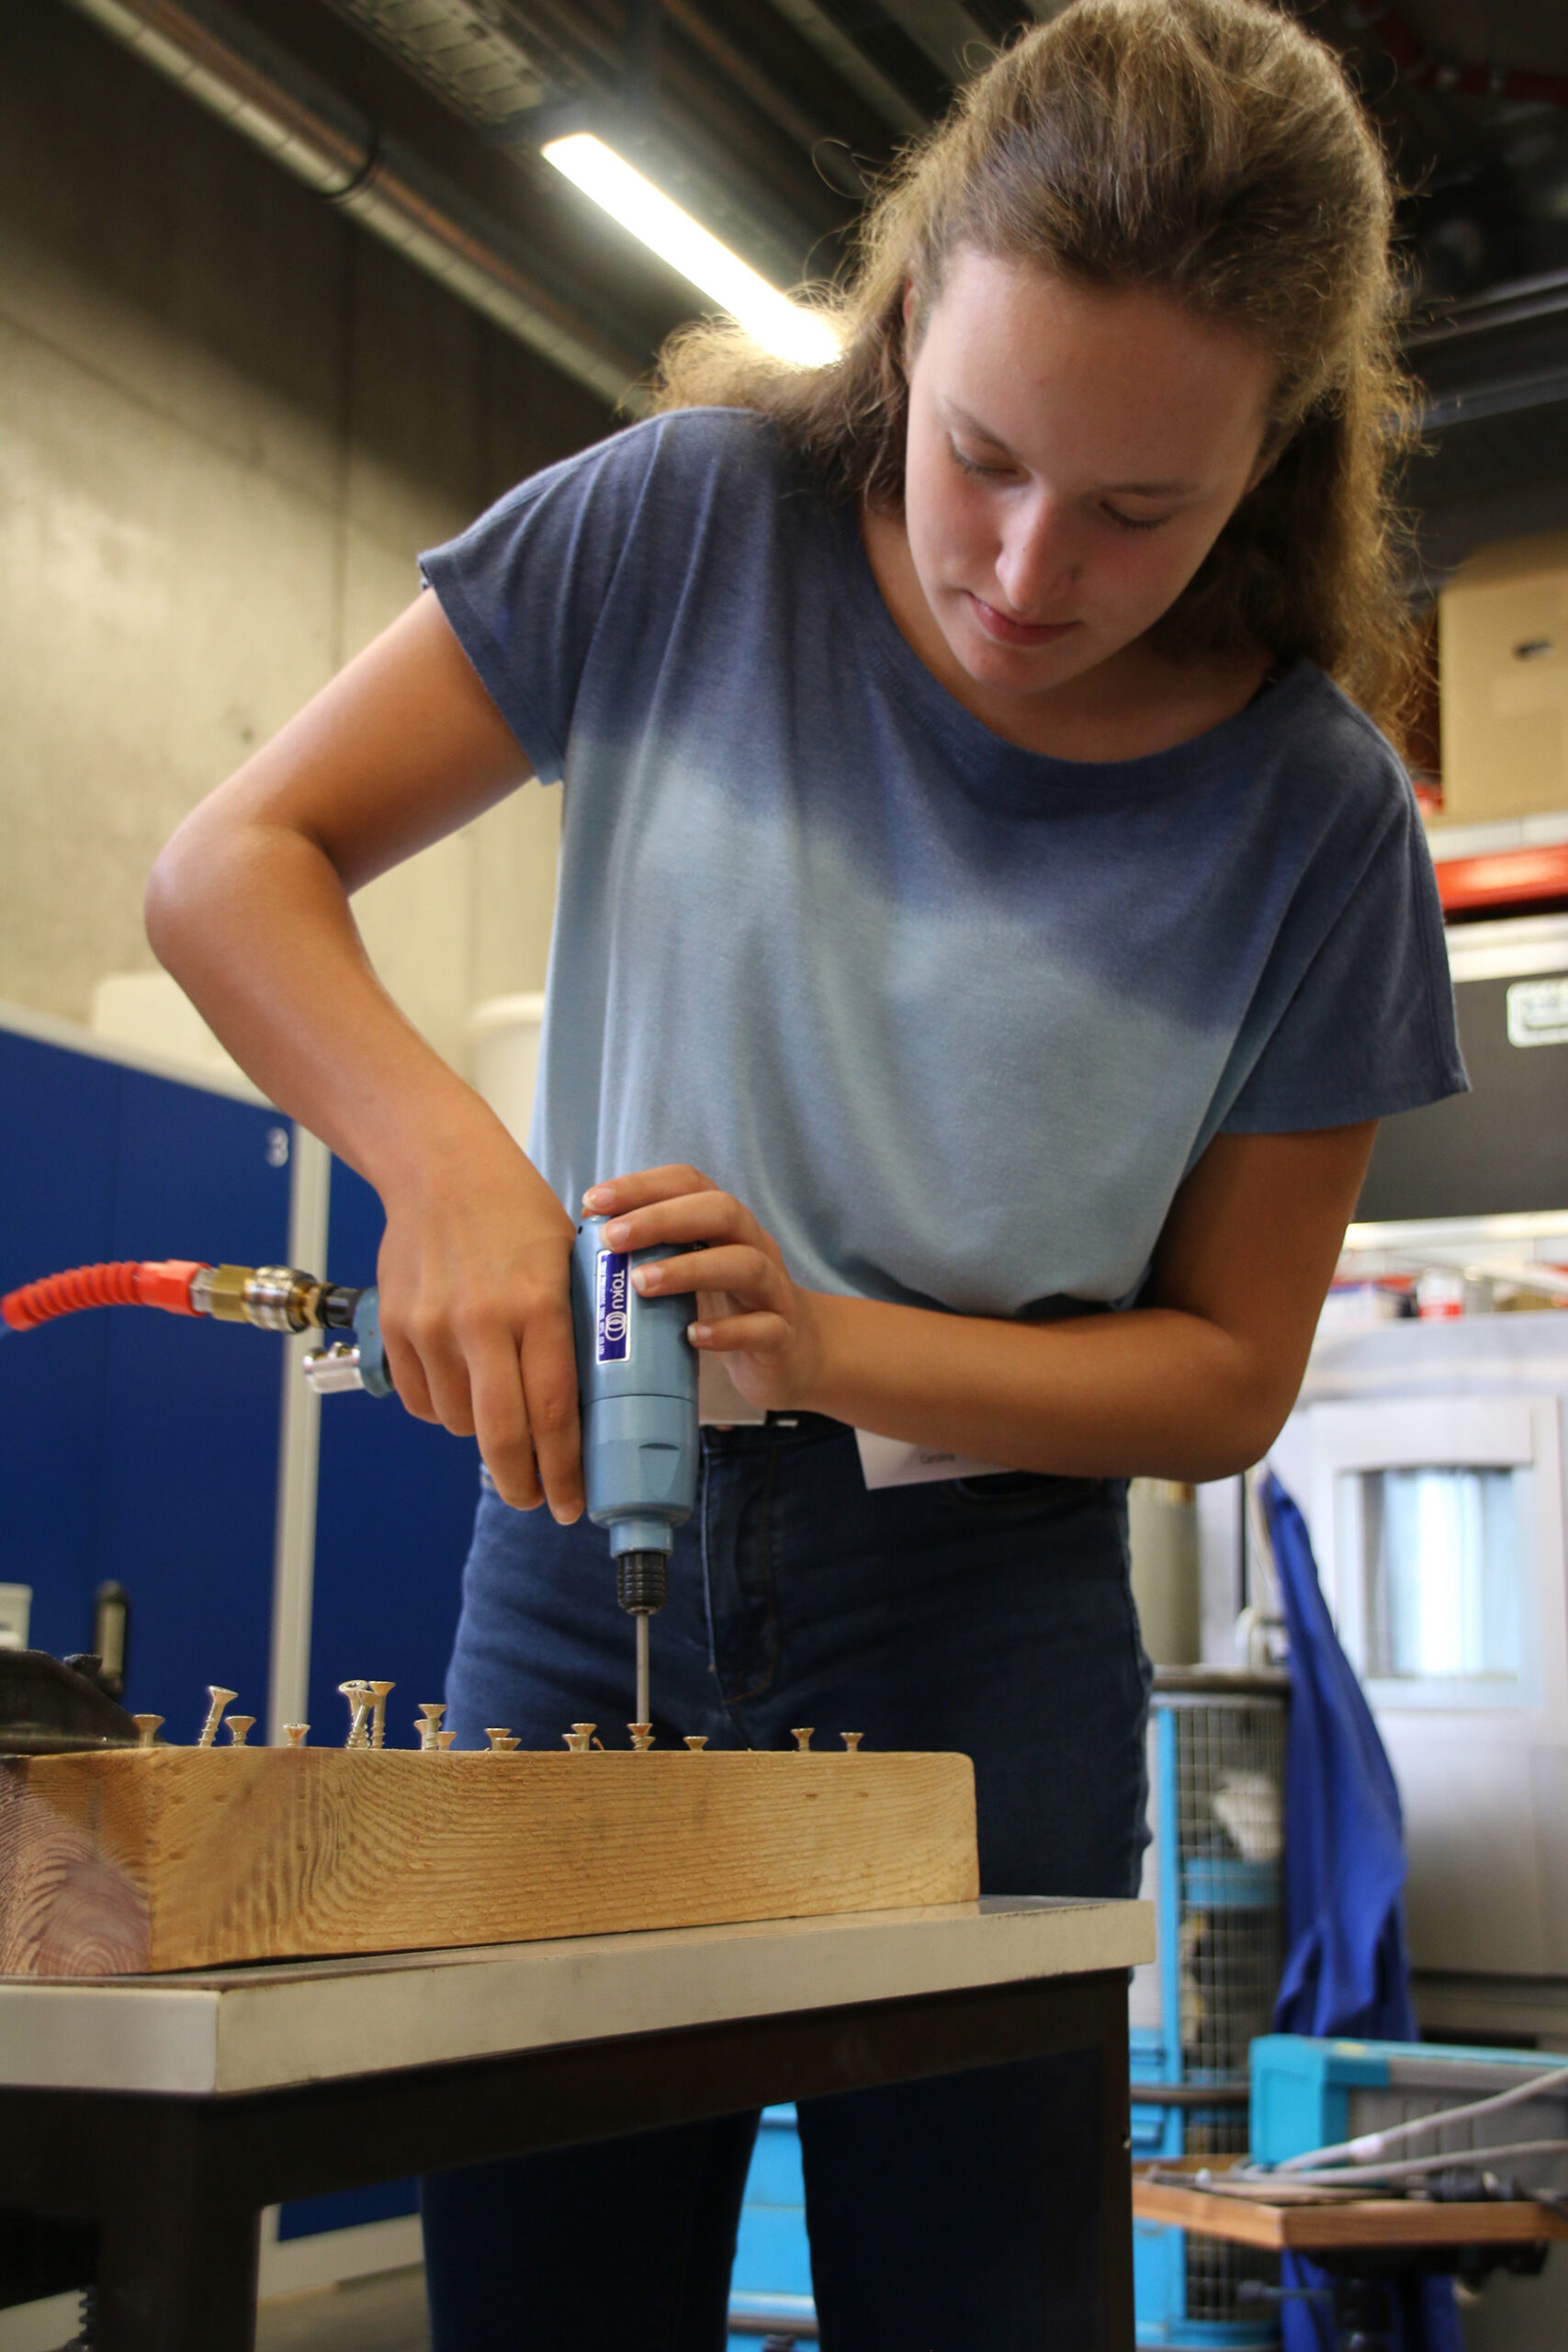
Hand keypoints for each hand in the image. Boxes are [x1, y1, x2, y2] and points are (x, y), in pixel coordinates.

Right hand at [375, 1110, 581, 1517]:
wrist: (441, 1170)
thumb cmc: (518, 1214)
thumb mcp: (568, 1263)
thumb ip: (573, 1330)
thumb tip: (587, 1406)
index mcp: (538, 1306)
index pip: (554, 1412)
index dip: (564, 1470)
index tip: (572, 1504)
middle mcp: (482, 1322)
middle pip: (502, 1436)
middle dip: (522, 1483)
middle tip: (536, 1500)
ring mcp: (431, 1327)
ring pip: (459, 1423)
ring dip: (483, 1434)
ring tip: (501, 1411)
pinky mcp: (395, 1328)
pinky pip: (422, 1400)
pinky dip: (445, 1408)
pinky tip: (463, 1386)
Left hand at [584, 1166, 822, 1415]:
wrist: (797, 1355)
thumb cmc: (726, 1306)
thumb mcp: (690, 1270)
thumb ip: (650, 1252)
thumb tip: (579, 1240)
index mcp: (725, 1224)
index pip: (688, 1184)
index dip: (642, 1185)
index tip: (593, 1200)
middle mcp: (754, 1245)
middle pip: (721, 1211)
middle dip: (662, 1219)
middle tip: (613, 1237)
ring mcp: (773, 1290)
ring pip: (745, 1264)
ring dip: (690, 1269)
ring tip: (641, 1283)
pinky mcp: (782, 1335)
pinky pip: (763, 1327)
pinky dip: (727, 1331)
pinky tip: (693, 1337)